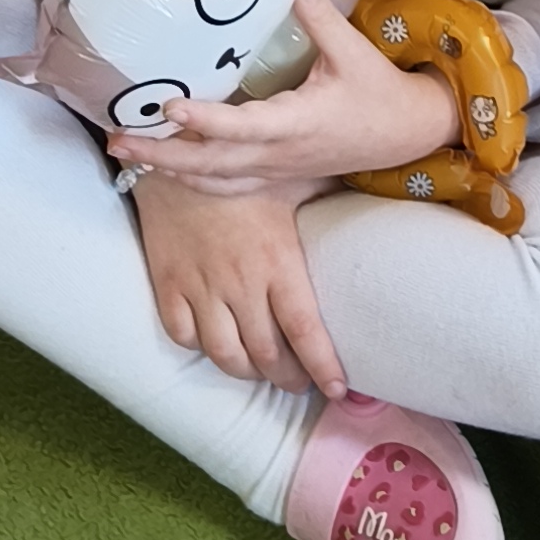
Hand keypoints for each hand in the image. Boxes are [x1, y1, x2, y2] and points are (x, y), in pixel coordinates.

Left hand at [109, 0, 459, 193]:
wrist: (406, 134)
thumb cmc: (378, 92)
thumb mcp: (352, 50)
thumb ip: (319, 15)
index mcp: (298, 122)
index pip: (243, 126)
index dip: (204, 120)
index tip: (170, 105)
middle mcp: (280, 154)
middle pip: (212, 164)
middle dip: (162, 153)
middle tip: (117, 139)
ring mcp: (276, 170)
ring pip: (214, 181)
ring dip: (168, 169)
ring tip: (127, 153)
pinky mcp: (276, 176)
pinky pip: (226, 186)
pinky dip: (191, 179)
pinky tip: (165, 167)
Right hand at [131, 160, 346, 394]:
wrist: (176, 151)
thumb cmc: (245, 164)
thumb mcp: (296, 180)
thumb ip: (331, 202)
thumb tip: (372, 205)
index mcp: (278, 260)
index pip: (305, 330)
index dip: (323, 367)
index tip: (338, 389)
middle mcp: (240, 283)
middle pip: (266, 355)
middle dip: (287, 378)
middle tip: (299, 382)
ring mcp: (201, 287)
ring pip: (224, 355)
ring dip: (246, 372)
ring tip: (260, 370)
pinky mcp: (167, 285)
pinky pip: (182, 336)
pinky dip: (199, 348)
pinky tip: (214, 341)